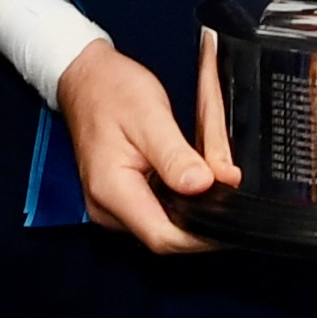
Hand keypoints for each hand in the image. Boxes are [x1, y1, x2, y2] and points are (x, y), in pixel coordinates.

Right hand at [62, 29, 243, 252]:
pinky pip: (156, 211)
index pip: (164, 237)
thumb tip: (203, 185)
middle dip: (203, 217)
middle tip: (226, 185)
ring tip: (209, 176)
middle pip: (167, 235)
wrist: (86, 79)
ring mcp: (112, 206)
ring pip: (164, 224)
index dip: (202, 235)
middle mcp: (108, 207)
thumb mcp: (150, 115)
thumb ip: (176, 155)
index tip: (230, 216)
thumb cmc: (111, 91)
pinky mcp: (120, 200)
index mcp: (111, 190)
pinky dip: (179, 200)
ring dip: (192, 208)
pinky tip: (190, 177)